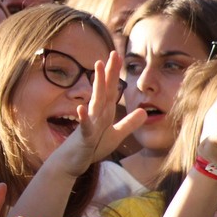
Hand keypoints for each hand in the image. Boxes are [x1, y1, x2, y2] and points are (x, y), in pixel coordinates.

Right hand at [53, 51, 146, 176]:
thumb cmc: (91, 148)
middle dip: (109, 72)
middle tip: (113, 53)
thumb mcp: (115, 135)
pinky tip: (81, 109)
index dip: (115, 74)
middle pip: (104, 90)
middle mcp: (96, 114)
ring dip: (97, 86)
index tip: (119, 56)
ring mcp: (89, 124)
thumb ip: (129, 123)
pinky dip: (83, 118)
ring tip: (98, 68)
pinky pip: (85, 127)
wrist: (71, 163)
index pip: (112, 90)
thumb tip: (144, 111)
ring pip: (95, 103)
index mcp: (104, 112)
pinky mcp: (84, 137)